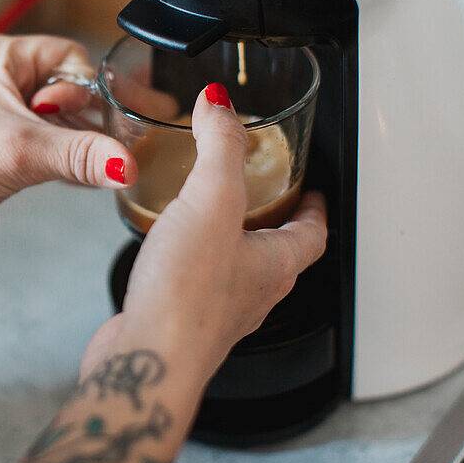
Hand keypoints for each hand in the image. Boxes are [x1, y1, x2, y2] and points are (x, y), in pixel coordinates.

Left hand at [0, 33, 136, 229]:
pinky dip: (50, 156)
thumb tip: (127, 163)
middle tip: (91, 152)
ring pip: (51, 117)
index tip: (98, 126)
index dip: (90, 93)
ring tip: (75, 170)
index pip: (71, 57)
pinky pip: (32, 138)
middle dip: (81, 122)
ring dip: (67, 143)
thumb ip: (81, 156)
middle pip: (65, 87)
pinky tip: (63, 177)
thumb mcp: (20, 156)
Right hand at [80, 85, 328, 380]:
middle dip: (271, 219)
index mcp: (276, 264)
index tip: (311, 185)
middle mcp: (252, 291)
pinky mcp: (179, 320)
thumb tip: (220, 102)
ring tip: (207, 213)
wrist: (147, 359)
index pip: (313, 231)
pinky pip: (194, 285)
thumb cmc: (186, 296)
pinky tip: (162, 251)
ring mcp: (216, 310)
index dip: (315, 205)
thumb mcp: (211, 201)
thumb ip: (219, 147)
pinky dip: (189, 262)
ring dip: (229, 241)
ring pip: (235, 269)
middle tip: (258, 192)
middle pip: (277, 251)